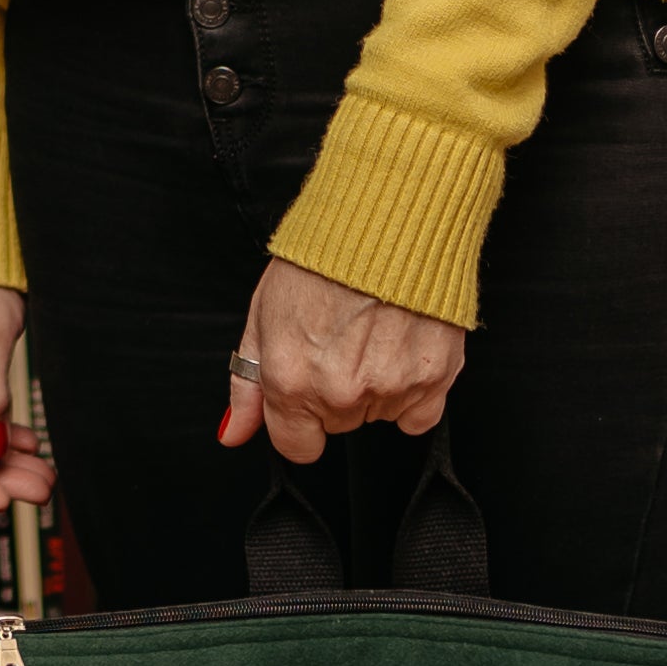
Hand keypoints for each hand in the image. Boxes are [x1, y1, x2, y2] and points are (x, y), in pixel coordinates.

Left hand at [218, 254, 466, 467]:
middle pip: (339, 425)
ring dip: (377, 385)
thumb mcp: (263, 316)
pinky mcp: (433, 376)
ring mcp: (389, 387)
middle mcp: (340, 392)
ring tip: (373, 332)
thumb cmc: (321, 259)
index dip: (300, 419)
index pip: (298, 445)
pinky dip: (413, 390)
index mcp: (291, 381)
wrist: (385, 220)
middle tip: (342, 340)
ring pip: (379, 414)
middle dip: (337, 393)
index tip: (309, 391)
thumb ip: (247, 386)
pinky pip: (420, 414)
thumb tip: (233, 434)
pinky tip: (402, 349)